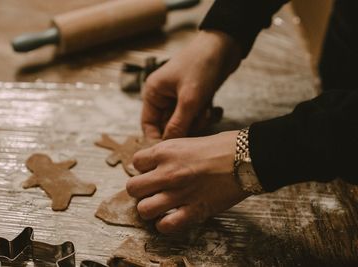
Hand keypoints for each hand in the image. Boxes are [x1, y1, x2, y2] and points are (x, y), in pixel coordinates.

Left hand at [126, 131, 249, 233]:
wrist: (247, 157)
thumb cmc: (221, 147)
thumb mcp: (187, 142)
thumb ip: (168, 155)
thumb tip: (155, 166)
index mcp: (166, 151)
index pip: (136, 162)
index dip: (143, 168)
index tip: (152, 171)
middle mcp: (168, 172)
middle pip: (133, 188)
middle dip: (140, 190)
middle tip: (152, 190)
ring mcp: (180, 193)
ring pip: (144, 209)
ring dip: (150, 209)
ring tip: (159, 206)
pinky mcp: (194, 210)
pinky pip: (166, 225)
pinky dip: (165, 224)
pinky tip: (170, 218)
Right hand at [141, 30, 241, 138]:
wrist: (224, 45)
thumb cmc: (201, 66)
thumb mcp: (189, 99)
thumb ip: (178, 124)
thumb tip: (167, 145)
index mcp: (153, 93)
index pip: (148, 125)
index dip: (158, 139)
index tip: (172, 150)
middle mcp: (162, 96)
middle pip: (168, 126)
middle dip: (184, 128)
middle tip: (198, 123)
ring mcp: (178, 97)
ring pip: (184, 123)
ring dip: (197, 122)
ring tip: (208, 112)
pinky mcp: (193, 98)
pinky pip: (195, 116)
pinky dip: (204, 115)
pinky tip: (214, 108)